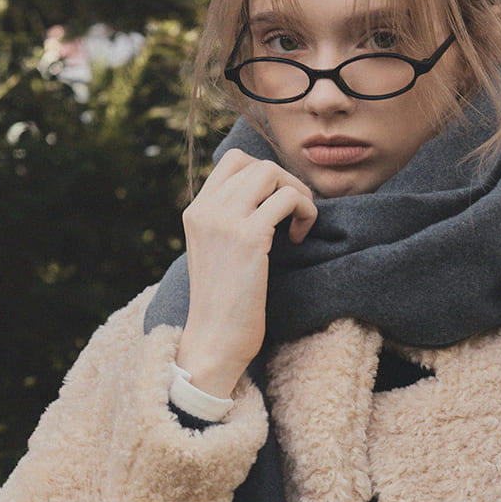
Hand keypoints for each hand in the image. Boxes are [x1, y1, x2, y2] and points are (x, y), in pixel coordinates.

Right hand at [175, 149, 317, 398]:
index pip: (233, 161)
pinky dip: (304, 212)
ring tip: (299, 224)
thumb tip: (266, 201)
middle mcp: (207, 209)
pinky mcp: (250, 237)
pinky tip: (298, 239)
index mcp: (196, 210)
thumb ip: (229, 224)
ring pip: (272, 173)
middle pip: (257, 164)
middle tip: (295, 215)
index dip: (264, 173)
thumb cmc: (223, 306)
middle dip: (286, 183)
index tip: (276, 203)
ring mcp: (226, 220)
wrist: (215, 340)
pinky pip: (288, 199)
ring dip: (297, 194)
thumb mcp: (216, 254)